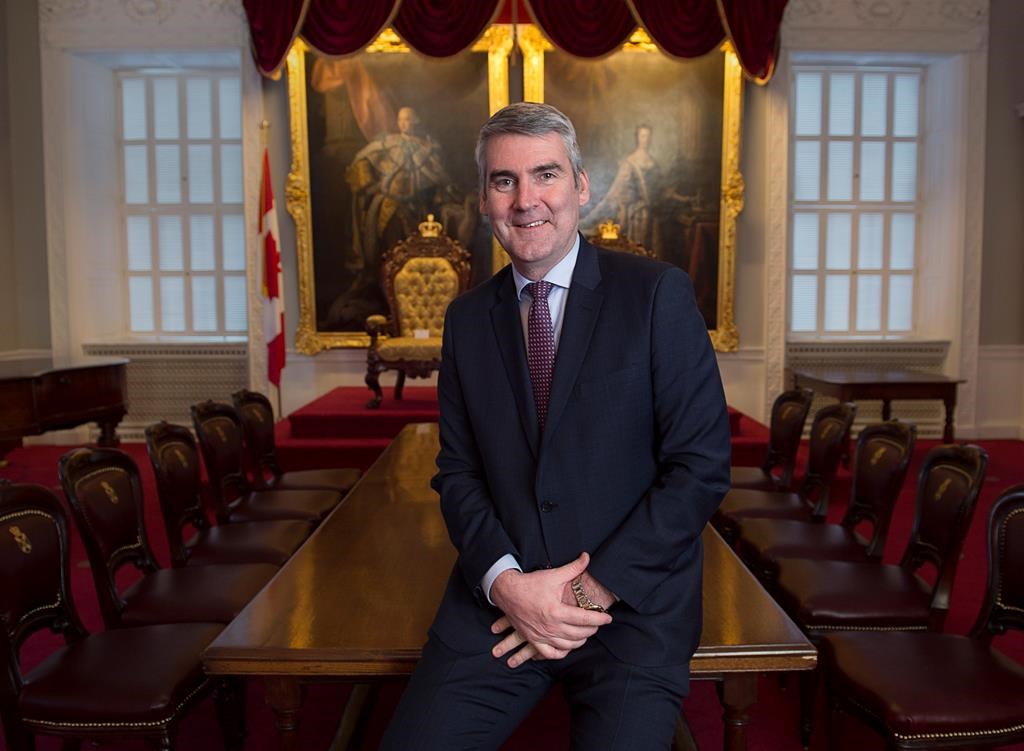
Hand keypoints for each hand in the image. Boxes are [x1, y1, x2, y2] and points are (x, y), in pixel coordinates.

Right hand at [489, 552, 611, 667]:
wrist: (508, 592)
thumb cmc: (531, 583)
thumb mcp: (553, 575)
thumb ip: (573, 568)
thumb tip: (587, 557)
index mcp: (557, 611)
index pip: (585, 619)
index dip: (599, 619)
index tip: (608, 618)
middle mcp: (550, 627)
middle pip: (579, 634)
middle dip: (593, 629)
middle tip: (598, 623)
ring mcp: (542, 635)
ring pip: (568, 645)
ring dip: (581, 641)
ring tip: (586, 633)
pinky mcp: (534, 640)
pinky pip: (551, 654)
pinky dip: (562, 652)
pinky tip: (568, 646)